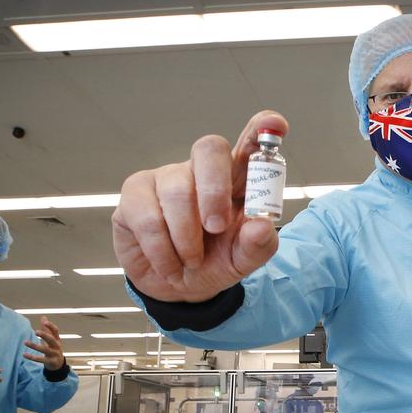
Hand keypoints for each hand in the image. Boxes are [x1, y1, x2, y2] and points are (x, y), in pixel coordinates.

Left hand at [24, 316, 64, 369]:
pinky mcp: (50, 362)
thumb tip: (43, 317)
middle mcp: (56, 346)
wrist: (59, 364)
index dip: (51, 326)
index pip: (55, 331)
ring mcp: (54, 354)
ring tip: (25, 342)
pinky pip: (41, 360)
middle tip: (36, 331)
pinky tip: (24, 354)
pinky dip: (32, 357)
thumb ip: (47, 329)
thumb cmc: (53, 349)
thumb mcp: (52, 339)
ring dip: (34, 346)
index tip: (44, 322)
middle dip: (44, 335)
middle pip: (51, 339)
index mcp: (57, 339)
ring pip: (44, 350)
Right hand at [113, 111, 288, 302]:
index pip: (250, 145)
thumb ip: (257, 246)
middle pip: (209, 148)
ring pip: (177, 192)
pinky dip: (162, 250)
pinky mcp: (135, 193)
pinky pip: (148, 217)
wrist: (176, 289)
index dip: (261, 130)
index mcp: (236, 181)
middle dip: (215, 189)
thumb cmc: (213, 262)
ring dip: (186, 238)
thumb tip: (262, 226)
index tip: (276, 123)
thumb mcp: (241, 261)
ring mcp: (166, 178)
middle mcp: (201, 171)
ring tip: (192, 261)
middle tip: (217, 227)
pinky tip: (169, 264)